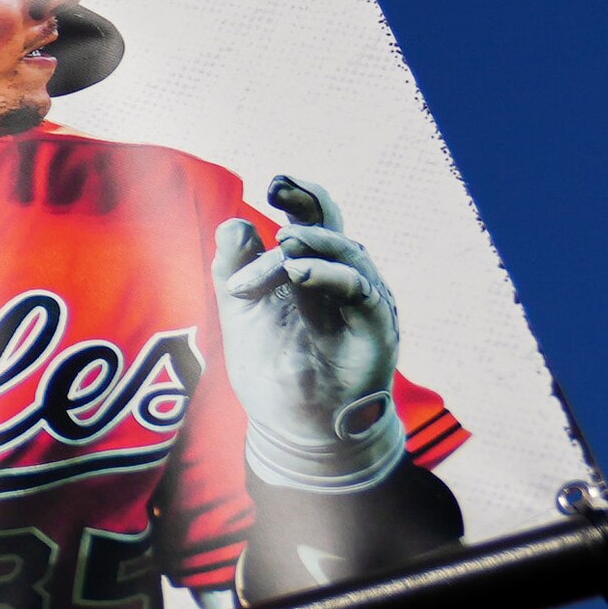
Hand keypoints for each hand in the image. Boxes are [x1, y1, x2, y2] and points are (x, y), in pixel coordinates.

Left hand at [215, 174, 403, 492]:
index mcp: (309, 272)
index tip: (275, 182)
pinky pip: (360, 293)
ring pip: (350, 256)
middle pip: (334, 230)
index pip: (310, 223)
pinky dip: (331, 277)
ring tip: (283, 241)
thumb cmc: (274, 367)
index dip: (299, 198)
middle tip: (280, 186)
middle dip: (310, 204)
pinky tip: (299, 272)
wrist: (295, 426)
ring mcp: (361, 304)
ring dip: (314, 244)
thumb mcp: (242, 313)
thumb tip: (233, 225)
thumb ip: (233, 270)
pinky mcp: (375, 330)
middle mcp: (340, 282)